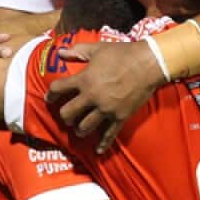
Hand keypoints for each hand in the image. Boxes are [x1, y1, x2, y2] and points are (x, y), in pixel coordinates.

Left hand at [46, 41, 165, 152]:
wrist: (149, 64)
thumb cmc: (123, 54)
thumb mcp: (98, 49)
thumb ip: (78, 50)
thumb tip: (61, 51)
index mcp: (85, 79)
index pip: (59, 89)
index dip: (51, 94)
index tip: (50, 97)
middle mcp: (92, 96)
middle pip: (68, 113)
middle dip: (65, 115)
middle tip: (66, 115)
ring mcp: (106, 109)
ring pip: (84, 126)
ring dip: (79, 129)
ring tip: (79, 129)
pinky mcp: (120, 116)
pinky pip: (109, 134)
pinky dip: (103, 144)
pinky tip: (98, 151)